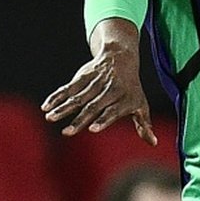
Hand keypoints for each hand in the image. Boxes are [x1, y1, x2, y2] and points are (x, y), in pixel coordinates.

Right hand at [41, 19, 156, 145]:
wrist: (121, 57)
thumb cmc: (131, 88)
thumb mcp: (140, 104)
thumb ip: (144, 124)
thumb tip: (154, 143)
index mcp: (124, 98)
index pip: (113, 110)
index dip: (104, 119)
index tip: (93, 129)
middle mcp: (109, 89)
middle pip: (93, 106)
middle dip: (80, 119)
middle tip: (67, 133)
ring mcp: (95, 82)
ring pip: (78, 97)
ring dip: (64, 107)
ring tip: (50, 118)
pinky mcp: (83, 76)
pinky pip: (68, 87)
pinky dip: (57, 96)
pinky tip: (46, 106)